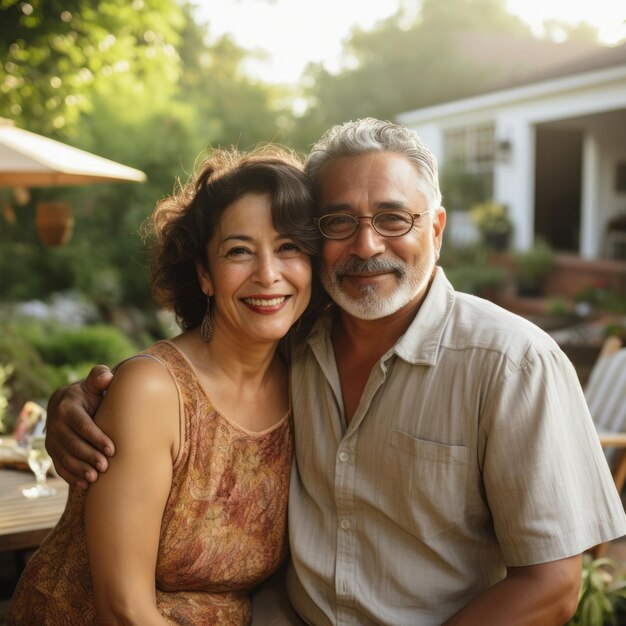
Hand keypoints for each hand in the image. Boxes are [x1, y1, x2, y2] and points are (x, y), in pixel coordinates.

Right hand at [45, 365, 114, 488]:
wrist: (67, 403)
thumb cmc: (89, 393)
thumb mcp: (93, 383)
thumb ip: (100, 377)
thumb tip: (108, 377)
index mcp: (67, 407)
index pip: (82, 425)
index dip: (96, 438)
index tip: (112, 449)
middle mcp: (56, 424)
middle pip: (72, 444)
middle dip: (89, 456)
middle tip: (106, 466)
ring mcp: (52, 439)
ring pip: (64, 458)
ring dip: (79, 469)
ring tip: (95, 477)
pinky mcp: (52, 451)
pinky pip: (59, 466)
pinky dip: (70, 476)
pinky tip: (84, 484)